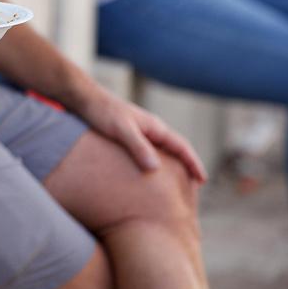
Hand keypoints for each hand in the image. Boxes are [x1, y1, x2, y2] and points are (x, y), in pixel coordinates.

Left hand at [73, 88, 206, 182]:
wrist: (84, 99)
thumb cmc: (102, 112)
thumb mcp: (121, 130)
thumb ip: (138, 147)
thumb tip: (155, 169)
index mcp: (155, 127)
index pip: (182, 146)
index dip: (193, 163)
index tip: (203, 180)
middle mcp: (151, 129)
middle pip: (176, 151)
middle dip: (186, 167)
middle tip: (194, 189)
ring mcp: (140, 133)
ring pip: (162, 152)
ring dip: (171, 167)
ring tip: (175, 186)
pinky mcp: (128, 136)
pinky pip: (148, 153)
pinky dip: (155, 165)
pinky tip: (148, 175)